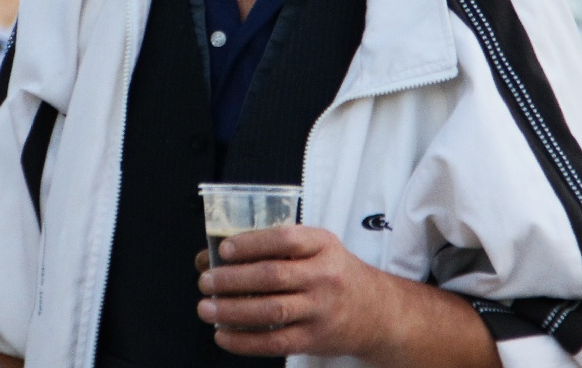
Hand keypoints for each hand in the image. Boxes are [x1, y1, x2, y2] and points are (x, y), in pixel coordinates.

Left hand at [195, 225, 391, 360]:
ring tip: (207, 307)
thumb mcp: (317, 249)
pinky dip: (244, 341)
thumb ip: (275, 248)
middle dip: (233, 279)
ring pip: (271, 311)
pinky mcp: (314, 339)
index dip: (251, 243)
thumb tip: (213, 255)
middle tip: (206, 281)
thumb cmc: (334, 274)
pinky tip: (223, 335)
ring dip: (232, 311)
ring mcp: (321, 310)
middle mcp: (325, 276)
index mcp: (323, 245)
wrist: (376, 311)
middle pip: (273, 276)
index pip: (285, 239)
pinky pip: (275, 343)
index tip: (224, 249)